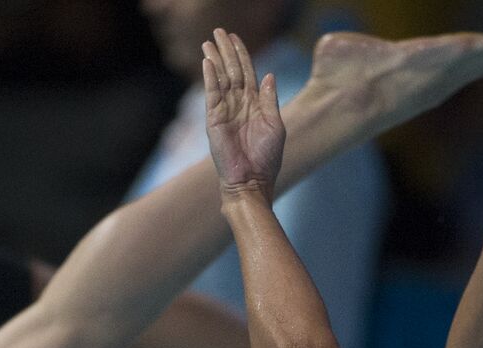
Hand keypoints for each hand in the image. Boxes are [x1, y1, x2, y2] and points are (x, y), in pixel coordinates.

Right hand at [203, 29, 285, 198]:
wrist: (252, 181)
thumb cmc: (267, 159)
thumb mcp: (275, 125)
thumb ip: (269, 99)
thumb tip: (268, 75)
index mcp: (254, 104)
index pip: (246, 73)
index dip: (241, 54)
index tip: (235, 38)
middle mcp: (238, 105)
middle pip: (231, 71)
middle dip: (226, 50)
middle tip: (218, 31)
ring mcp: (225, 112)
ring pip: (220, 78)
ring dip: (215, 59)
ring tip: (209, 42)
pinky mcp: (214, 120)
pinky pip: (211, 94)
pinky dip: (210, 77)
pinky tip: (207, 62)